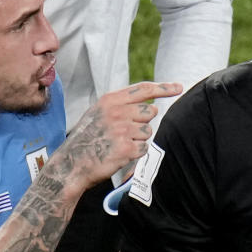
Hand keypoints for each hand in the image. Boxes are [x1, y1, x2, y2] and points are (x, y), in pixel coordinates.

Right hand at [59, 82, 180, 192]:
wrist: (72, 164)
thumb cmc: (86, 139)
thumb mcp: (98, 113)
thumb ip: (121, 106)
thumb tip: (150, 105)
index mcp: (110, 100)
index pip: (144, 89)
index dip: (164, 88)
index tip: (179, 87)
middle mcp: (117, 112)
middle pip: (150, 112)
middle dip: (144, 122)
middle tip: (125, 132)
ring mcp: (122, 130)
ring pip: (148, 131)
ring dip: (139, 139)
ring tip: (119, 144)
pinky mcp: (126, 148)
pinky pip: (144, 148)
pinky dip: (136, 153)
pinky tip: (120, 154)